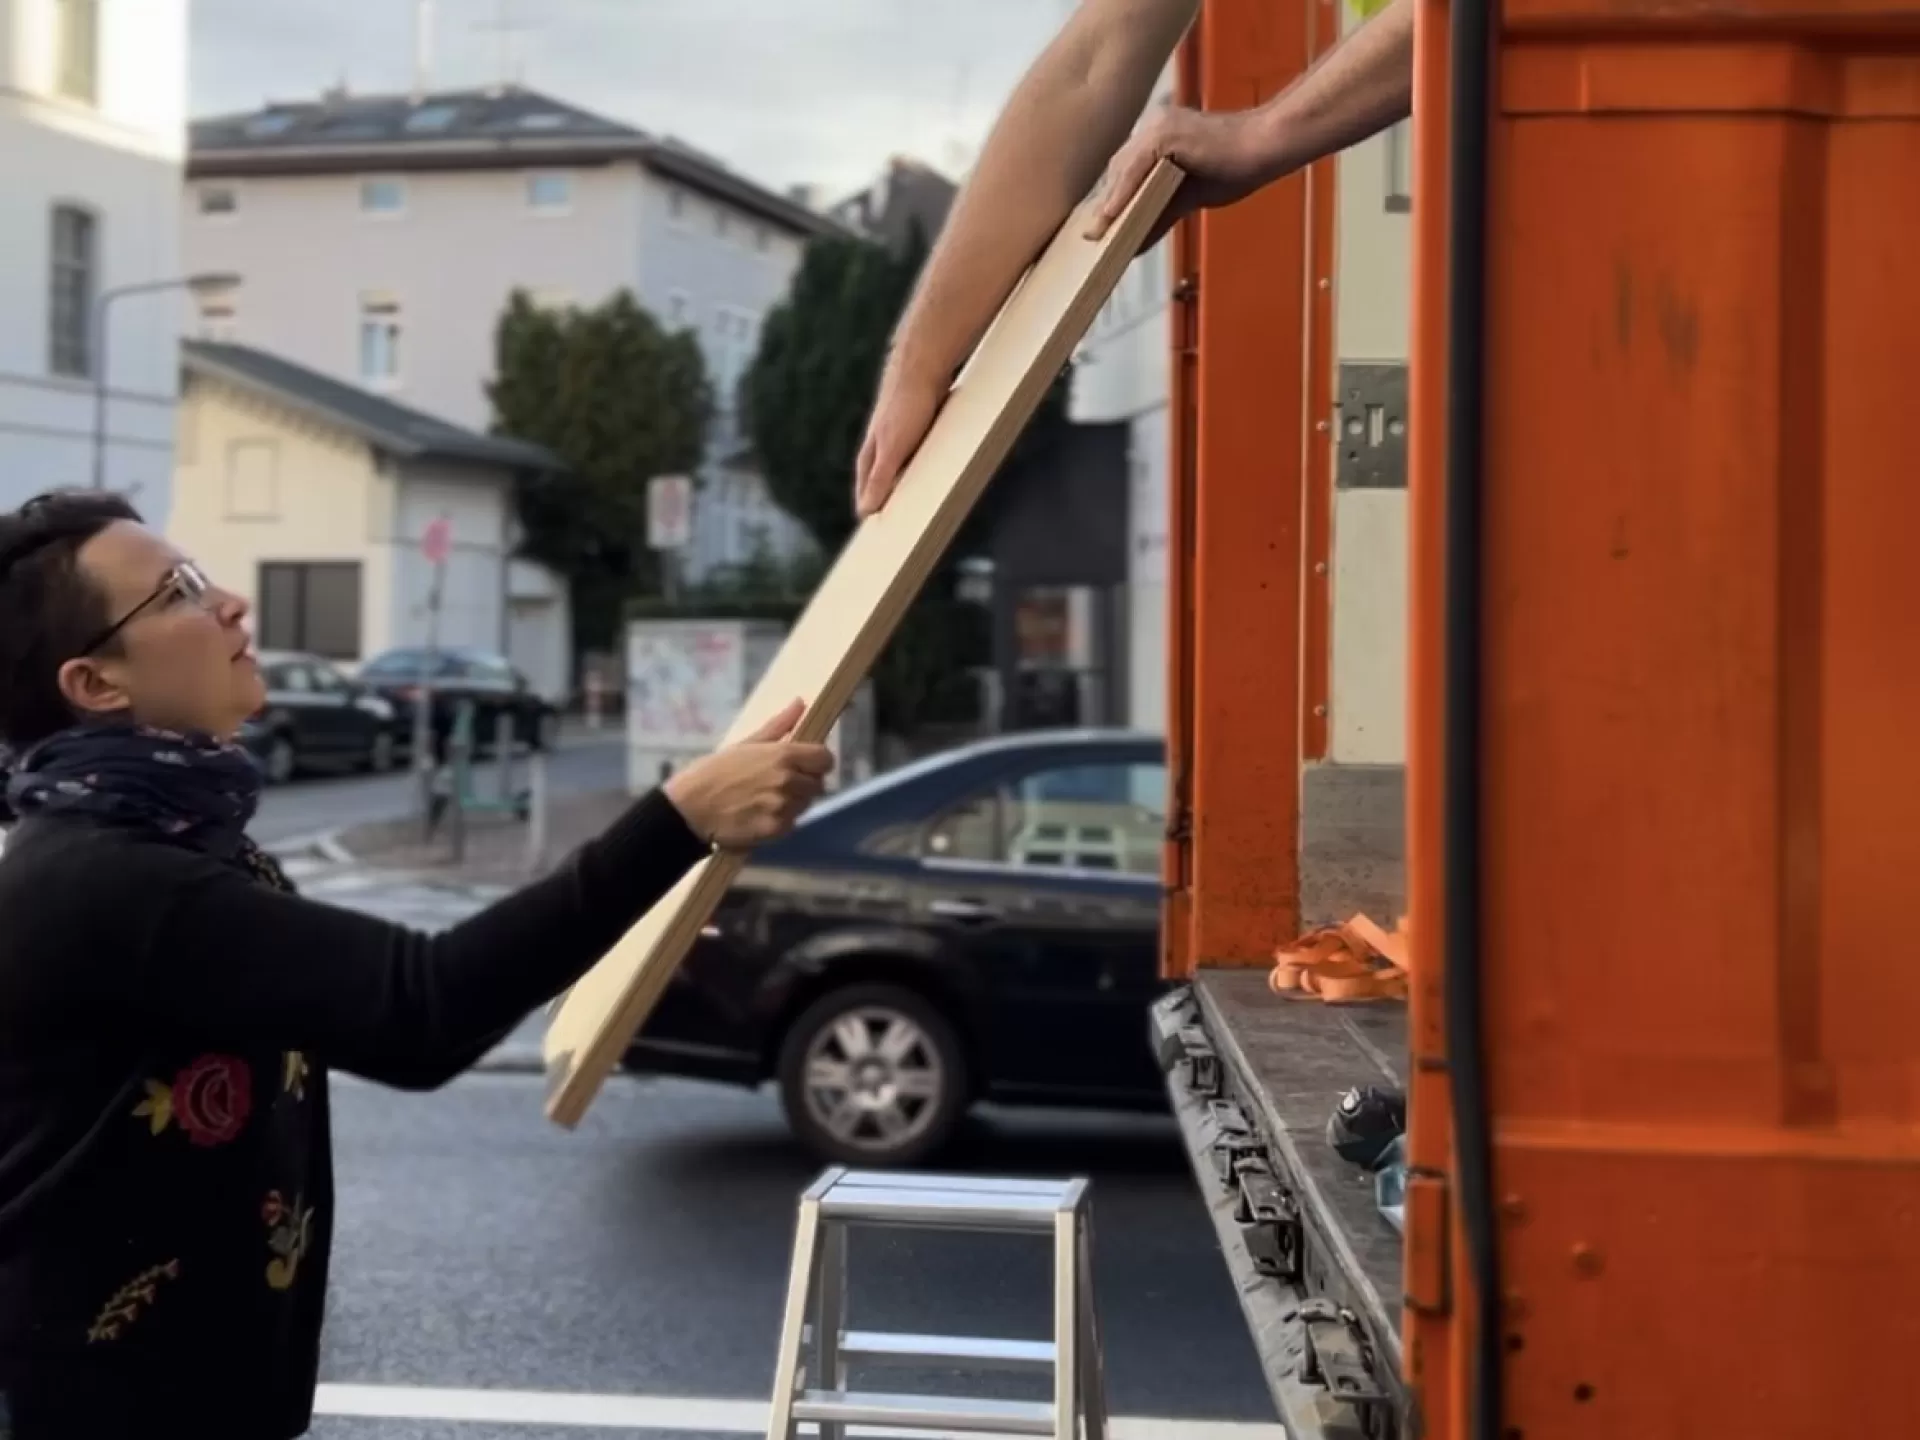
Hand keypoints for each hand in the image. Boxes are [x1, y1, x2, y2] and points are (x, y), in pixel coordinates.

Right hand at [663, 699, 835, 849]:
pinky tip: (760, 814)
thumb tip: (801, 704)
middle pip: (817, 784)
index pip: (826, 759)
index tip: (806, 764)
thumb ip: (778, 726)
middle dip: (804, 783)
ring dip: (792, 802)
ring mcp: (784, 807)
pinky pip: (792, 823)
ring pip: (804, 805)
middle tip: (778, 783)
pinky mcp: (776, 830)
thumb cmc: (714, 772)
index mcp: (784, 755)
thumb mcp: (746, 743)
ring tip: (765, 799)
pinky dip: (781, 820)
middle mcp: (789, 781)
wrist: (689, 809)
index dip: (818, 762)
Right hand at [853, 364, 947, 518]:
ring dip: (904, 488)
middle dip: (885, 505)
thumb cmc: (907, 406)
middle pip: (880, 484)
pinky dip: (921, 469)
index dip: (869, 514)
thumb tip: (865, 512)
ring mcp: (898, 438)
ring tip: (915, 509)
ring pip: (899, 471)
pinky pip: (918, 457)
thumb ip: (880, 480)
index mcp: (871, 456)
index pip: (865, 495)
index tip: (874, 539)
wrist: (923, 364)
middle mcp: (880, 448)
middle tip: (894, 531)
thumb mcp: (893, 449)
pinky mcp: (918, 428)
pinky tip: (934, 474)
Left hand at [1085, 105, 1278, 249]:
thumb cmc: (1234, 169)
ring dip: (1108, 203)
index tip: (1097, 227)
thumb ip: (1158, 214)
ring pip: (1123, 169)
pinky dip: (1123, 192)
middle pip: (1118, 170)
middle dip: (1104, 204)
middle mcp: (1152, 127)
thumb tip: (1134, 243)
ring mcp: (1157, 127)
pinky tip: (1112, 215)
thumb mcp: (1187, 198)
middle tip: (1090, 236)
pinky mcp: (1166, 134)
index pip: (1124, 171)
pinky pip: (1136, 167)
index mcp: (1157, 138)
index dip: (1110, 200)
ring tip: (1096, 234)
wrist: (1263, 148)